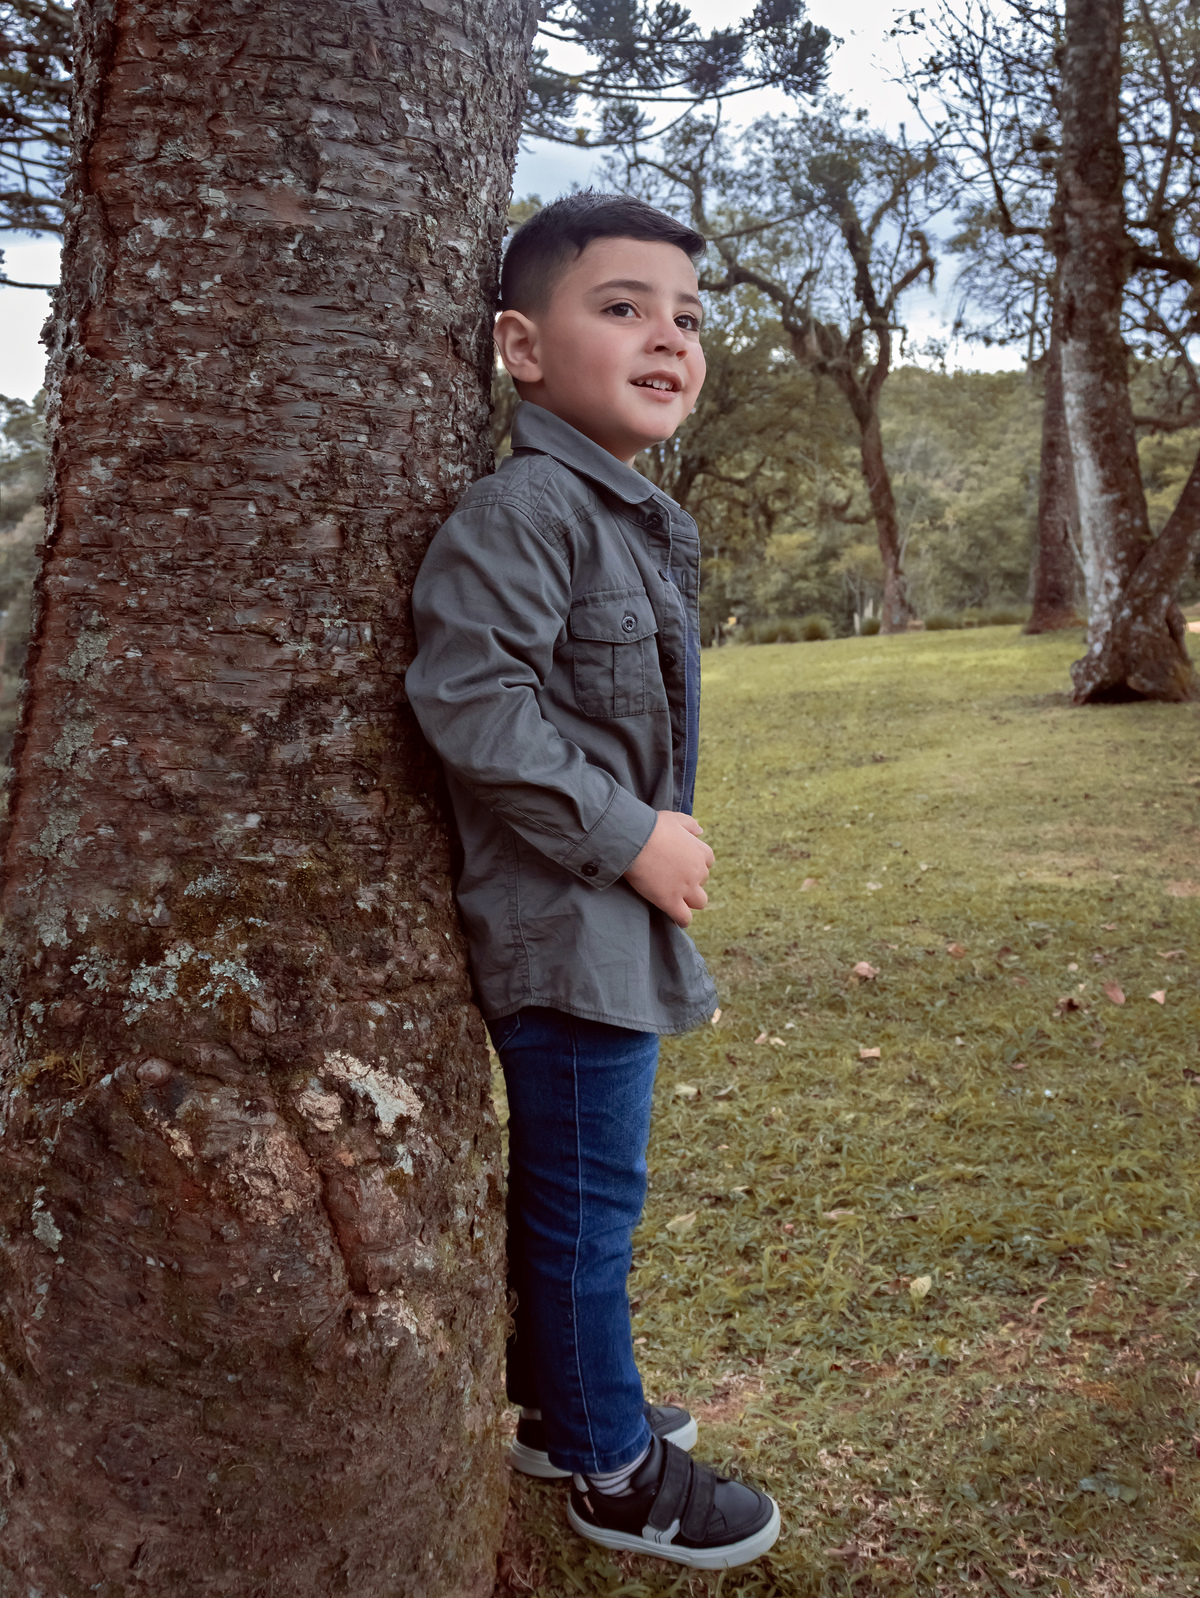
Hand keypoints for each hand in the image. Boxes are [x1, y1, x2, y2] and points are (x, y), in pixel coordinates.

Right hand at [623, 811, 713, 926]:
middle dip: (692, 881)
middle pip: (702, 882)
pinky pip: (684, 918)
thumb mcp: (674, 818)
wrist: (635, 841)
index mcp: (701, 852)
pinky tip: (675, 919)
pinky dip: (682, 920)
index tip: (682, 864)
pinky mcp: (671, 902)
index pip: (707, 862)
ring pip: (699, 902)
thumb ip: (690, 824)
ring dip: (691, 901)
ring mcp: (686, 888)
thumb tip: (700, 832)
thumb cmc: (652, 827)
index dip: (694, 864)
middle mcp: (698, 871)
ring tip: (678, 900)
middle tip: (674, 879)